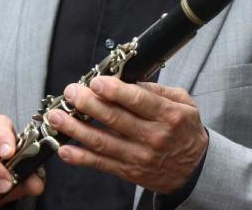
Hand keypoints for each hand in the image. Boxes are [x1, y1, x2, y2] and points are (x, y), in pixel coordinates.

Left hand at [46, 76, 207, 193]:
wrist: (194, 170)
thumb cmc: (185, 130)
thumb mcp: (183, 103)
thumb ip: (158, 89)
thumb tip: (129, 80)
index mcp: (168, 115)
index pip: (138, 100)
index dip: (114, 91)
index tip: (95, 82)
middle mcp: (153, 136)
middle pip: (115, 119)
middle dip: (88, 104)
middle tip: (71, 92)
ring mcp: (139, 156)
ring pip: (102, 142)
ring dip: (75, 129)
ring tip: (56, 117)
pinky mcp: (129, 172)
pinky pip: (101, 164)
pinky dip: (80, 158)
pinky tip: (64, 149)